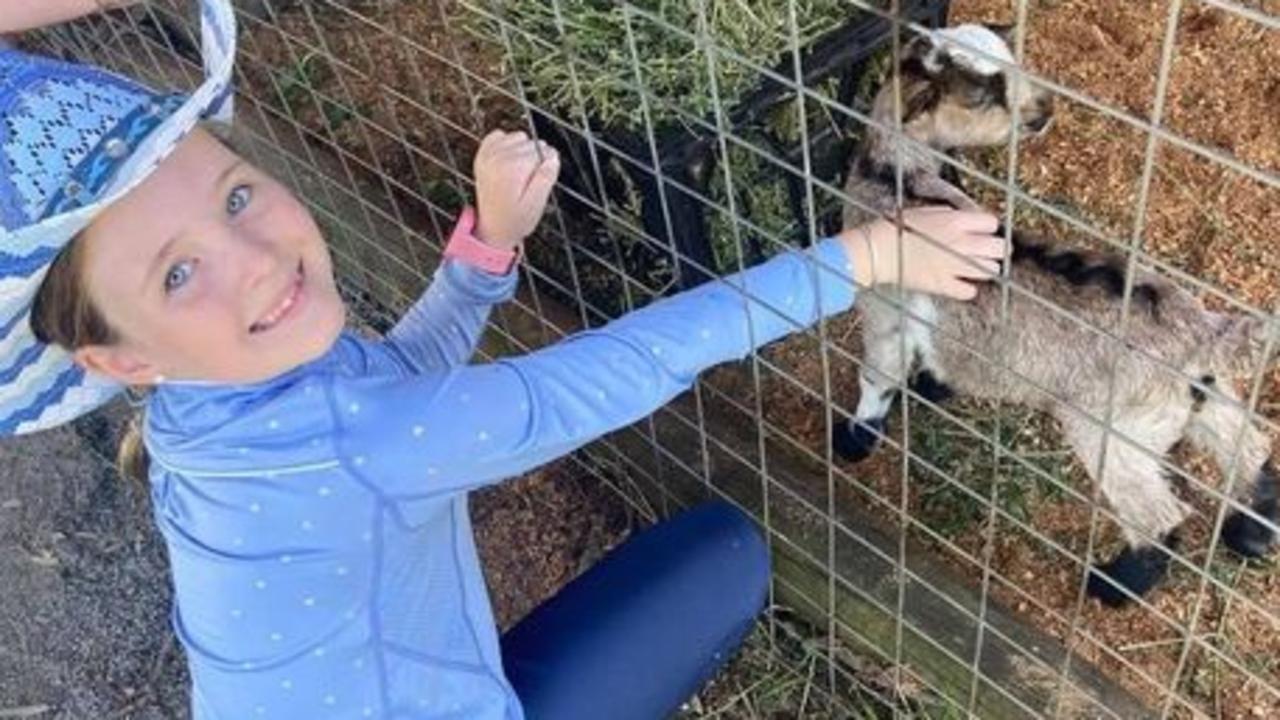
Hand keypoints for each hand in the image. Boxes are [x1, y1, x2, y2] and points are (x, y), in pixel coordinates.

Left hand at [473, 129, 560, 251]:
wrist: (492, 228)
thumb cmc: (514, 220)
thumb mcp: (536, 204)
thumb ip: (546, 178)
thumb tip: (553, 156)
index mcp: (512, 168)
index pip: (543, 151)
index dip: (547, 166)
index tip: (539, 182)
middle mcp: (497, 158)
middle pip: (531, 144)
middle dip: (535, 160)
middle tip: (528, 183)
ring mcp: (488, 155)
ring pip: (519, 137)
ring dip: (523, 151)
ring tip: (519, 174)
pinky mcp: (482, 155)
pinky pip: (499, 135)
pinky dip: (507, 144)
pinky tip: (508, 162)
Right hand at [841, 206, 1004, 299]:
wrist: (878, 250)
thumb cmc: (896, 228)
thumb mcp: (925, 212)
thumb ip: (949, 216)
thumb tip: (964, 220)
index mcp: (956, 222)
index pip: (991, 223)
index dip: (987, 228)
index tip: (982, 232)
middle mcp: (961, 243)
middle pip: (999, 247)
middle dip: (996, 249)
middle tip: (990, 252)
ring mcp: (955, 266)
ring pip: (990, 270)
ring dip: (986, 269)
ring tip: (976, 268)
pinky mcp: (944, 285)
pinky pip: (969, 291)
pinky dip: (968, 289)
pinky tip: (961, 284)